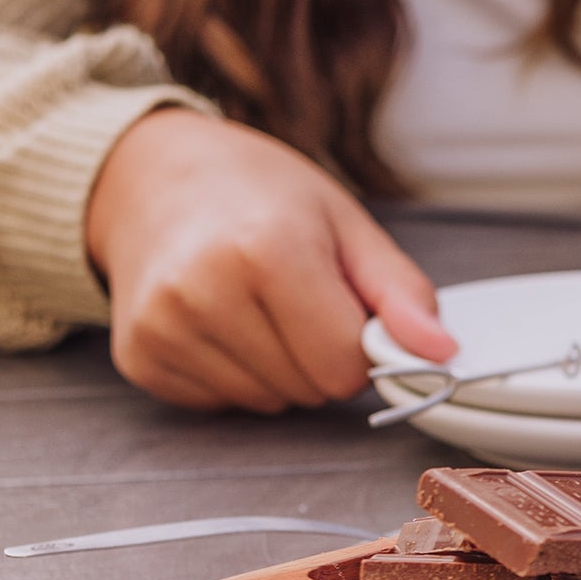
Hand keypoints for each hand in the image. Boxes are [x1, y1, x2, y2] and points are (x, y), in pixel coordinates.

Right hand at [82, 107, 454, 413]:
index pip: (343, 365)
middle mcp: (204, 291)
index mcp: (268, 250)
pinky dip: (235, 374)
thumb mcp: (345, 222)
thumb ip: (400, 291)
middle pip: (307, 389)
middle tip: (299, 298)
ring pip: (266, 402)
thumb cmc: (259, 194)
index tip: (349, 309)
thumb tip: (441, 353)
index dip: (361, 346)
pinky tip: (221, 322)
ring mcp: (163, 328)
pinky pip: (220, 403)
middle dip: (321, 356)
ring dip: (280, 368)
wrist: (154, 176)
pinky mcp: (138, 356)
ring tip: (257, 304)